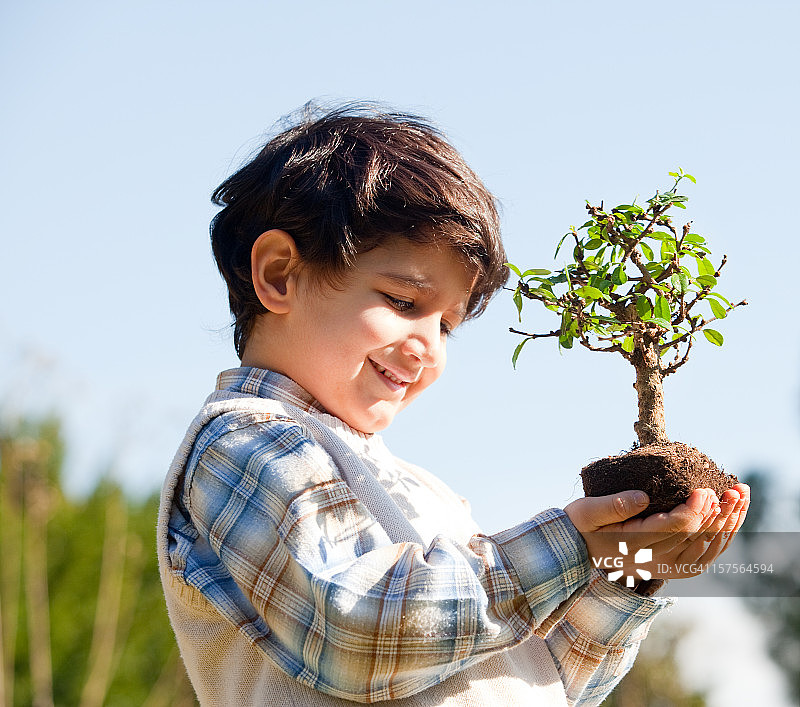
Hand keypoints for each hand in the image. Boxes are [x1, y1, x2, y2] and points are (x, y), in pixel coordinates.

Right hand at [565, 484, 749, 580]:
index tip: (706, 490)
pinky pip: (702, 556)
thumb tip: (644, 497)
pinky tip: (730, 518)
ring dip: (726, 523)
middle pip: (695, 537)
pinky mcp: (669, 566)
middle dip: (719, 512)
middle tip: (734, 489)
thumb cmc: (580, 524)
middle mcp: (653, 560)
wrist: (575, 551)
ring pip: (705, 548)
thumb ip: (614, 505)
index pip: (674, 530)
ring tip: (739, 497)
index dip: (695, 511)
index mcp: (633, 544)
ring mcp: (663, 566)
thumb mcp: (587, 511)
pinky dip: (720, 537)